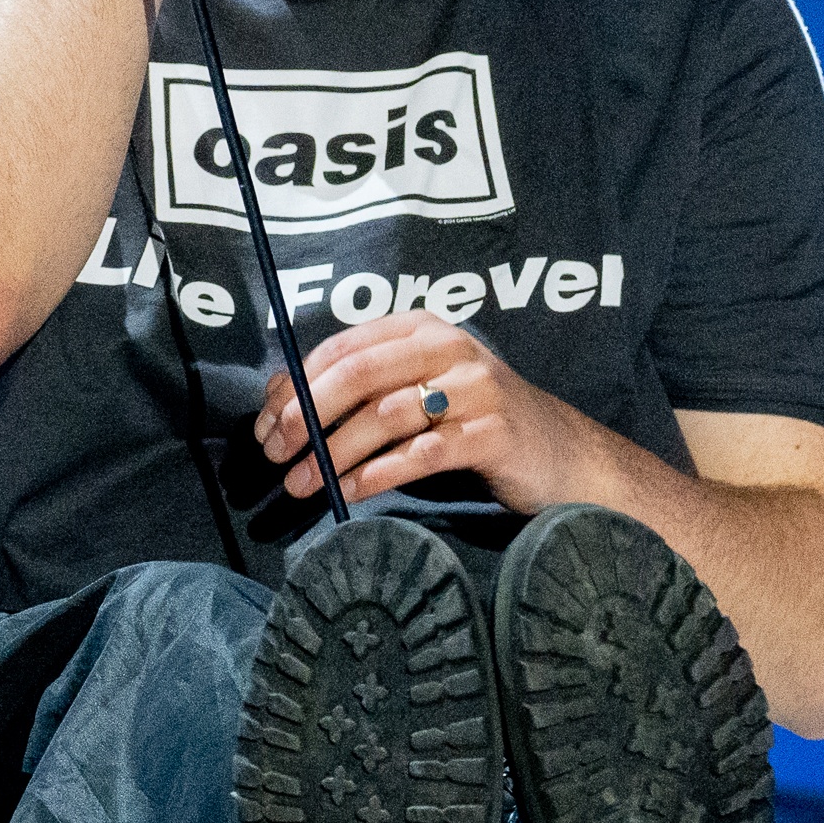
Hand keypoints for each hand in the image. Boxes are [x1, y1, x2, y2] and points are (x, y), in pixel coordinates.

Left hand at [254, 313, 606, 514]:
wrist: (559, 455)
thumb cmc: (472, 422)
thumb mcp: (418, 389)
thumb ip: (360, 387)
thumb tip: (279, 396)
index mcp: (422, 328)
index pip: (344, 347)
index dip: (296, 385)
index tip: (264, 424)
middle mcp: (450, 349)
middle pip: (360, 375)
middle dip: (307, 415)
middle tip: (276, 454)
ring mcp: (475, 390)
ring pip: (385, 416)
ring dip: (333, 453)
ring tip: (302, 484)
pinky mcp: (492, 434)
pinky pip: (421, 454)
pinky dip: (377, 474)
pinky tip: (349, 493)